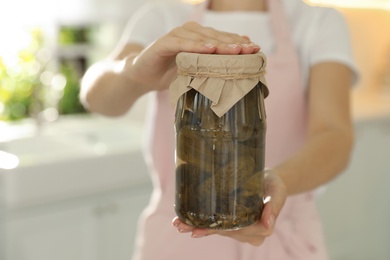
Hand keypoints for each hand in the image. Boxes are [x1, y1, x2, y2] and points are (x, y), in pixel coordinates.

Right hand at [128, 21, 260, 90]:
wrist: (142, 77)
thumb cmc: (170, 74)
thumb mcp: (194, 72)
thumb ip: (210, 66)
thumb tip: (235, 69)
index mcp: (198, 40)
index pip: (221, 39)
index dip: (238, 43)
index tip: (256, 50)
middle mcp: (189, 34)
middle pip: (215, 36)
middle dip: (234, 43)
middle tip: (251, 50)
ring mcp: (175, 37)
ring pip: (201, 37)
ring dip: (218, 43)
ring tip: (234, 50)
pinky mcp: (163, 43)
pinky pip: (180, 43)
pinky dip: (194, 45)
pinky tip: (208, 49)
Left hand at [172, 170, 286, 245]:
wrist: (269, 181)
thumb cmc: (274, 185)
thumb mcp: (277, 191)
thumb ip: (274, 206)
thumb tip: (267, 224)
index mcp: (263, 228)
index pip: (238, 230)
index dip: (218, 230)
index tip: (200, 229)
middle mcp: (251, 234)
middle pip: (224, 233)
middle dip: (203, 230)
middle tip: (181, 226)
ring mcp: (241, 231)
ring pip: (218, 231)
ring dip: (198, 228)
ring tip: (179, 224)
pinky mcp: (234, 225)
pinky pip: (218, 227)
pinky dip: (202, 226)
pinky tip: (187, 224)